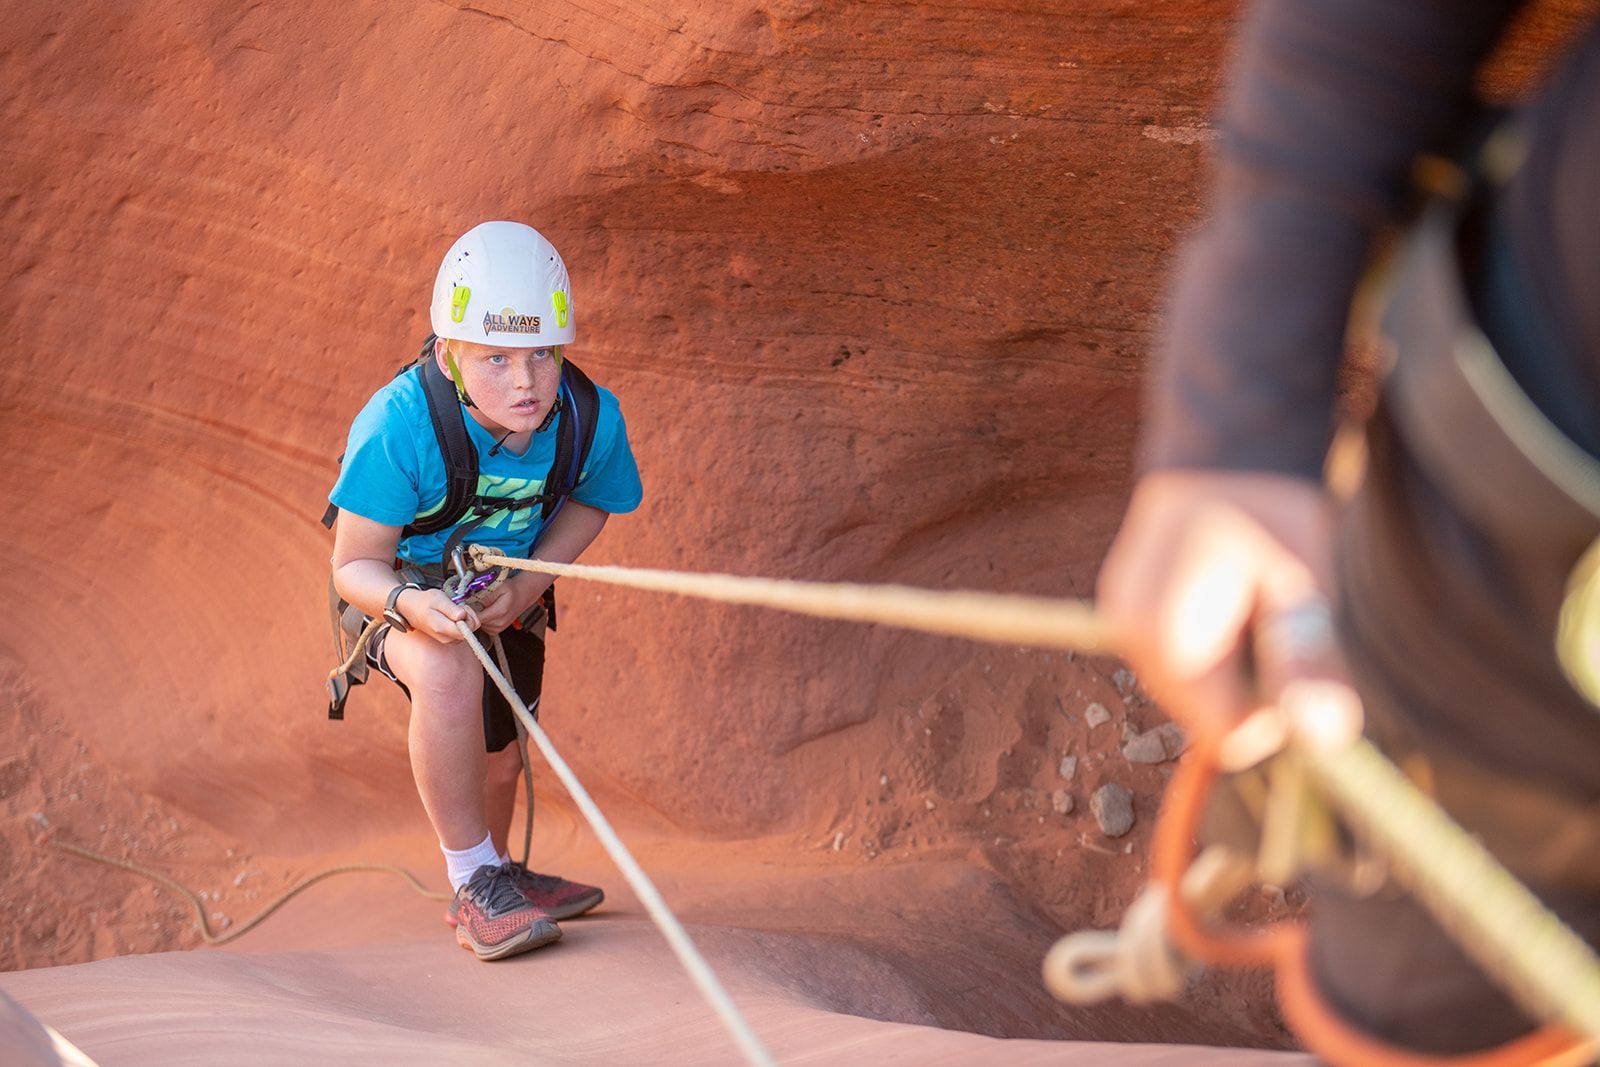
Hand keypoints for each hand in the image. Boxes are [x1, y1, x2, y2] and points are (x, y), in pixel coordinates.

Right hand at [397, 587, 478, 642]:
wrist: (412, 609)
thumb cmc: (425, 602)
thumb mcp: (438, 599)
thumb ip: (451, 609)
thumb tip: (463, 616)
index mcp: (442, 629)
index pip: (467, 630)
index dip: (469, 617)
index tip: (461, 607)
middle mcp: (447, 639)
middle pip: (470, 631)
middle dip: (469, 617)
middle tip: (458, 607)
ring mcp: (449, 641)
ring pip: (469, 632)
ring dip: (466, 619)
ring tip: (453, 611)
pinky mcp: (451, 640)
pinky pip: (465, 632)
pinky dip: (463, 623)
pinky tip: (453, 616)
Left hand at [473, 572, 549, 634]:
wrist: (525, 594)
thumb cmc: (513, 589)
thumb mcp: (499, 587)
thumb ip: (485, 597)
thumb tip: (471, 604)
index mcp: (499, 612)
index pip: (476, 618)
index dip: (468, 612)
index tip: (464, 605)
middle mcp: (499, 623)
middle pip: (475, 622)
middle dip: (472, 613)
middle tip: (473, 602)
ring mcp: (498, 628)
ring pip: (478, 625)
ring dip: (477, 616)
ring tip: (482, 605)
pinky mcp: (496, 630)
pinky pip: (483, 626)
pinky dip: (482, 619)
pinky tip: (486, 611)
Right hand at [1096, 469, 1360, 753]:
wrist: (1224, 457)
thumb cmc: (1273, 517)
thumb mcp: (1304, 587)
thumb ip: (1309, 665)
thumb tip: (1324, 741)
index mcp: (1168, 637)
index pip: (1228, 734)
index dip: (1274, 716)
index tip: (1297, 666)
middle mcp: (1130, 636)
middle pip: (1203, 716)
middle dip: (1247, 689)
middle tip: (1273, 624)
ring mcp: (1119, 624)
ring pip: (1187, 693)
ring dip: (1228, 670)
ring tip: (1245, 607)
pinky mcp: (1121, 614)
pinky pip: (1173, 665)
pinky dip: (1206, 650)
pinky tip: (1221, 605)